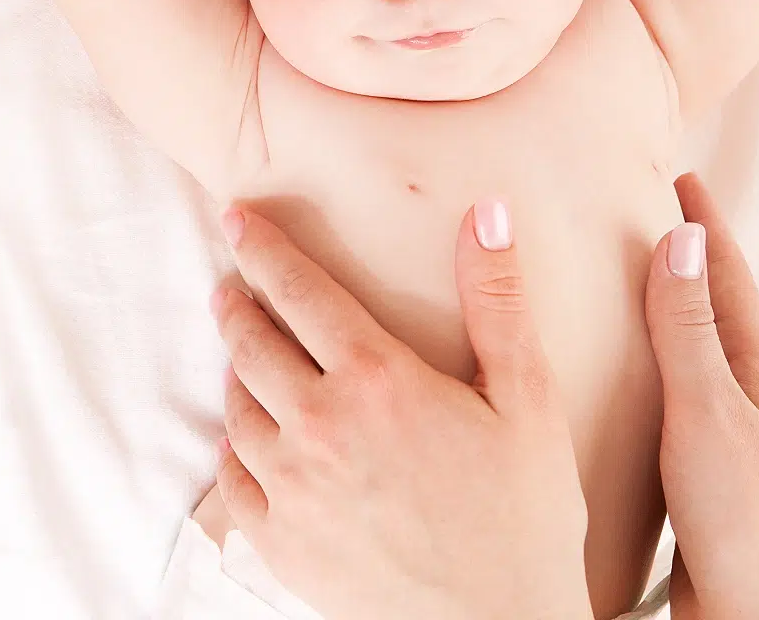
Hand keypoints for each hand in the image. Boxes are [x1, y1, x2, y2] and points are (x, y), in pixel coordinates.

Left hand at [210, 201, 592, 619]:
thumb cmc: (524, 515)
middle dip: (236, 304)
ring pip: (235, 408)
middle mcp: (319, 426)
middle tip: (230, 286)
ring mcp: (292, 490)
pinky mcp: (282, 544)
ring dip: (233, 371)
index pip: (299, 291)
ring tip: (241, 356)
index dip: (263, 249)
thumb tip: (486, 213)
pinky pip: (231, 480)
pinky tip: (241, 438)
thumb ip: (497, 299)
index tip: (236, 218)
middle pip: (251, 344)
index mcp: (375, 379)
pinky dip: (230, 446)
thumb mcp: (528, 398)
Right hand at [647, 173, 758, 619]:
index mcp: (758, 368)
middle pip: (713, 302)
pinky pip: (670, 388)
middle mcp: (746, 391)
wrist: (758, 619)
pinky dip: (645, 358)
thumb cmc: (748, 523)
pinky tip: (615, 369)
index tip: (680, 177)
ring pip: (689, 346)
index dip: (704, 222)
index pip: (726, 273)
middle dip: (684, 254)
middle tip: (645, 213)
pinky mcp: (697, 463)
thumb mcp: (710, 410)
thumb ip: (689, 327)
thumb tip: (682, 239)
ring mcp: (724, 427)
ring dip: (661, 305)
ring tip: (621, 277)